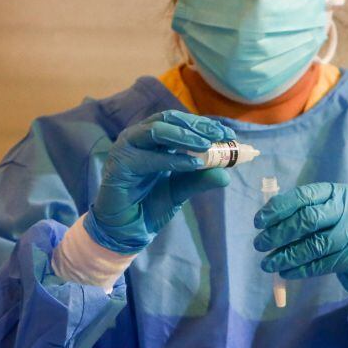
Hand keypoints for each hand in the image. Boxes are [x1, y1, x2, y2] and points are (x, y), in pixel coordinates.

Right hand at [88, 111, 233, 253]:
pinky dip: (172, 159)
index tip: (228, 134)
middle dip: (197, 126)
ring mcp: (127, 147)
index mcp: (153, 139)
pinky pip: (147, 157)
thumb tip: (226, 175)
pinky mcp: (120, 164)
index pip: (180, 122)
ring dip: (184, 136)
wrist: (127, 228)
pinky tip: (193, 164)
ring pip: (156, 130)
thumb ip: (199, 179)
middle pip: (169, 119)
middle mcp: (139, 137)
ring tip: (206, 146)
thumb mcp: (181, 189)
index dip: (204, 125)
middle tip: (219, 135)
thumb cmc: (150, 204)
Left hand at [253, 182, 347, 308]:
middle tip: (260, 244)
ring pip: (315, 245)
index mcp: (335, 192)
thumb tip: (265, 224)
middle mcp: (346, 209)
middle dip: (279, 233)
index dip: (278, 209)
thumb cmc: (338, 226)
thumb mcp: (325, 211)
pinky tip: (285, 272)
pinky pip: (322, 264)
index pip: (302, 197)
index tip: (259, 222)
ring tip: (267, 264)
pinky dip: (301, 269)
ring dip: (287, 256)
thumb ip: (300, 212)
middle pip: (308, 220)